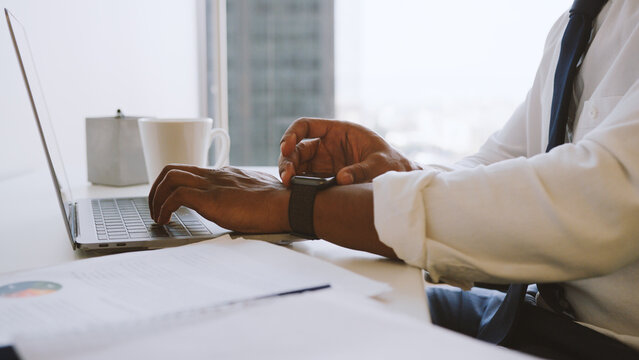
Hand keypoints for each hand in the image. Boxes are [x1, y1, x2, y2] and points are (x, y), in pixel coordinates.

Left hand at [148, 165, 289, 232]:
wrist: (288, 204)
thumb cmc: (278, 205)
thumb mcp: (255, 196)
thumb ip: (242, 197)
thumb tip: (240, 207)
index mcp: (225, 175)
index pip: (190, 171)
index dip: (173, 185)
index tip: (169, 203)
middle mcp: (216, 175)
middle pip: (172, 169)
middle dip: (156, 189)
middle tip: (156, 209)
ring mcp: (213, 184)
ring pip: (169, 177)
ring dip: (156, 198)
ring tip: (158, 217)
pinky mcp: (211, 198)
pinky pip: (176, 196)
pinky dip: (165, 208)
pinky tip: (167, 221)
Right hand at [278, 118, 421, 186]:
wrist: (398, 179)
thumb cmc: (391, 164)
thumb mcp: (379, 164)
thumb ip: (361, 169)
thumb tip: (342, 178)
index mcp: (338, 131)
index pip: (306, 126)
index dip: (292, 134)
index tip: (286, 148)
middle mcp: (328, 145)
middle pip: (297, 148)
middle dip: (288, 160)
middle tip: (287, 177)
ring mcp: (325, 162)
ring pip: (298, 164)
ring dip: (290, 173)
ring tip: (289, 185)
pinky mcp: (326, 177)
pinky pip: (306, 178)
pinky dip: (298, 184)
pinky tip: (296, 192)